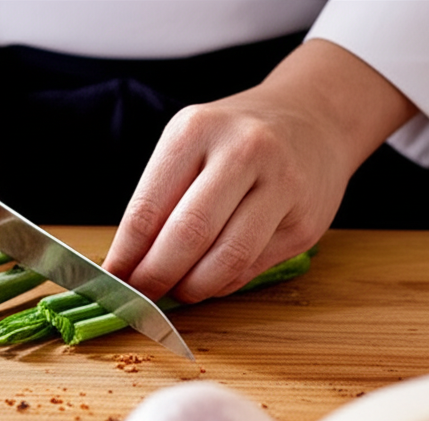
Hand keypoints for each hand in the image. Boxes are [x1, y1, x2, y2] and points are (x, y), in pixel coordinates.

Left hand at [103, 40, 416, 302]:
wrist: (315, 118)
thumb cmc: (236, 138)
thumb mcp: (191, 144)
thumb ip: (161, 199)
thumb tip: (128, 266)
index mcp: (198, 129)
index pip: (149, 208)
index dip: (126, 254)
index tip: (113, 279)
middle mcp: (244, 152)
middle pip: (188, 235)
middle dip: (156, 277)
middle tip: (142, 295)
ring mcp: (282, 187)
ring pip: (226, 260)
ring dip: (192, 288)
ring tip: (177, 290)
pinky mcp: (306, 222)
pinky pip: (252, 268)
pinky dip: (222, 283)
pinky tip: (211, 278)